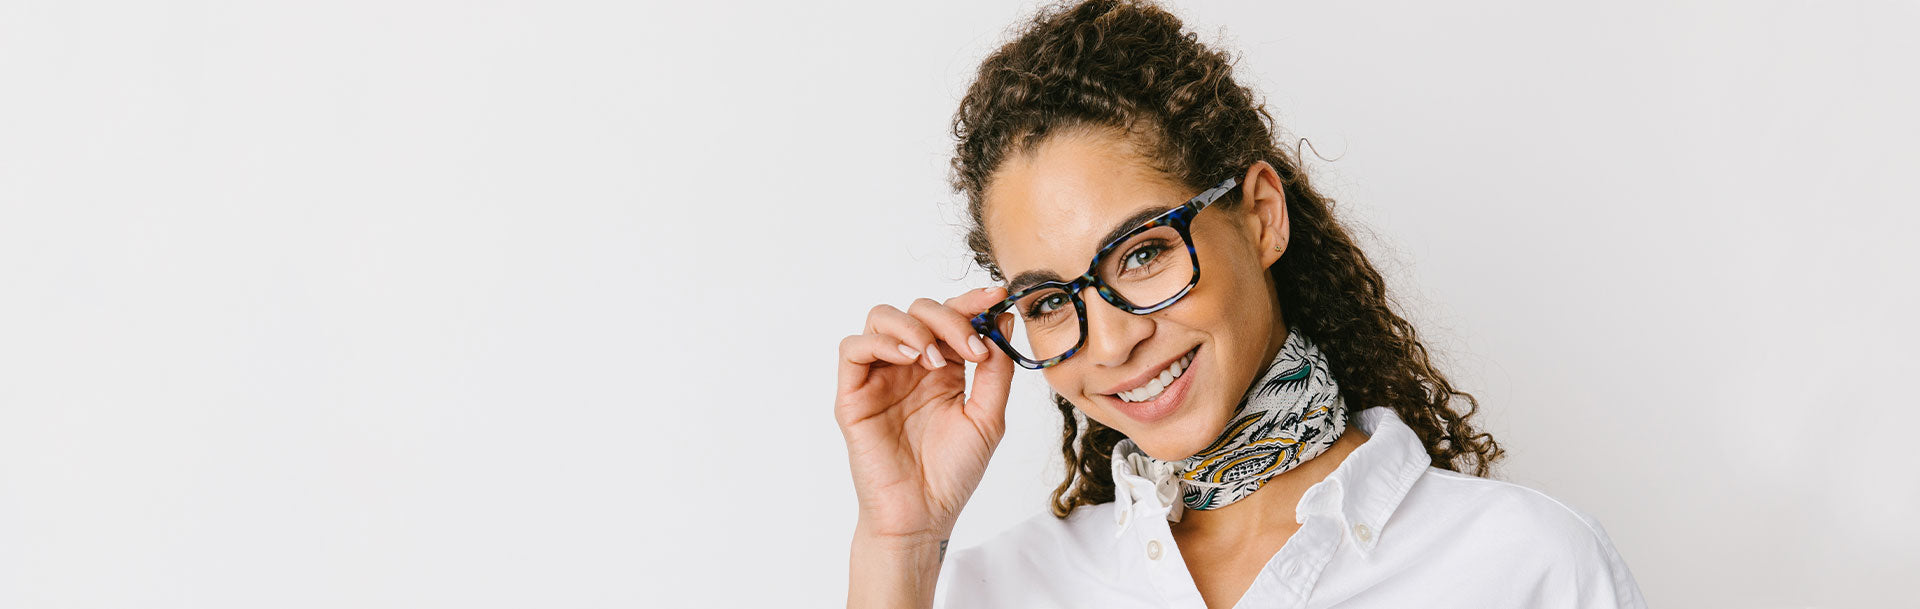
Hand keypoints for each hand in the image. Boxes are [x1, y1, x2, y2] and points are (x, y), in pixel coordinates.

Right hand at [834, 286, 1014, 541]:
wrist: (923, 515)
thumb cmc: (952, 474)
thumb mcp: (988, 418)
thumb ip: (996, 371)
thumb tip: (1002, 322)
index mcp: (943, 369)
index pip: (951, 319)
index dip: (972, 302)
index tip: (996, 297)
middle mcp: (909, 366)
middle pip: (918, 310)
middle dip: (948, 317)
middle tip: (971, 345)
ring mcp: (879, 378)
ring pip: (882, 319)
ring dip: (914, 326)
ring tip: (937, 358)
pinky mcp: (853, 395)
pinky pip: (853, 349)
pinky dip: (882, 343)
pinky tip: (911, 359)